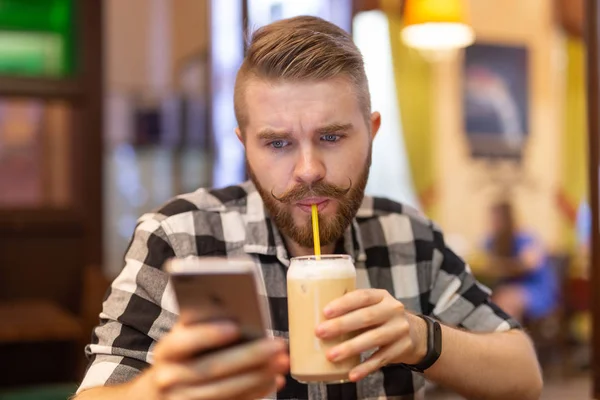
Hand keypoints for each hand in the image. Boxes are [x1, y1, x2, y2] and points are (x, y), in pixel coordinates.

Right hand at [147, 321, 288, 399]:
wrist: (156, 396)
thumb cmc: (181, 357)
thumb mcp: (183, 338)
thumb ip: (202, 324)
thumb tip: (234, 308)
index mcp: (167, 350)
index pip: (184, 341)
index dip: (209, 334)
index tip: (235, 326)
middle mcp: (170, 377)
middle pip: (212, 368)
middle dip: (248, 357)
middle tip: (277, 345)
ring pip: (224, 390)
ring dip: (257, 377)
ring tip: (281, 363)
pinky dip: (254, 392)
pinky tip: (273, 380)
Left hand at [315, 289, 426, 380]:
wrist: (416, 334)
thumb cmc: (382, 318)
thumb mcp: (374, 306)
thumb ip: (353, 308)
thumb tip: (314, 314)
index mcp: (382, 296)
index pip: (362, 296)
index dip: (344, 303)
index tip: (325, 311)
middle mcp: (393, 310)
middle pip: (366, 317)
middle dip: (341, 325)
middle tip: (320, 333)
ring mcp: (399, 330)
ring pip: (373, 339)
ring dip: (350, 348)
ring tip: (331, 356)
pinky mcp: (402, 349)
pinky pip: (381, 360)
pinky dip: (365, 368)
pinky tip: (351, 374)